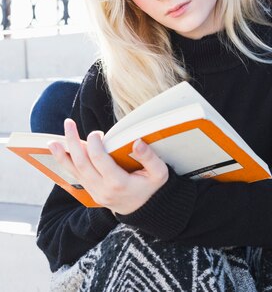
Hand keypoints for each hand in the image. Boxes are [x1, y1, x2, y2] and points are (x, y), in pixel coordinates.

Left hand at [48, 118, 168, 214]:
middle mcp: (103, 189)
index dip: (94, 145)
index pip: (100, 161)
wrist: (146, 209)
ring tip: (52, 141)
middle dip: (73, 142)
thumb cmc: (153, 187)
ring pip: (75, 171)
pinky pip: (76, 176)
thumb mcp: (159, 172)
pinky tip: (59, 151)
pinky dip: (66, 163)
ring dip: (63, 154)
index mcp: (118, 183)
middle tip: (68, 123)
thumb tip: (136, 142)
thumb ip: (148, 157)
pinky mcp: (91, 192)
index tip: (96, 133)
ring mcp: (95, 192)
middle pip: (82, 164)